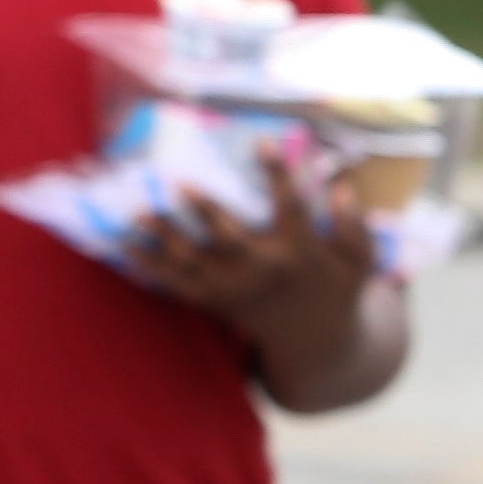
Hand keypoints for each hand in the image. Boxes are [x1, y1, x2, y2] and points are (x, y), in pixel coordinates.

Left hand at [127, 146, 382, 401]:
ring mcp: (234, 289)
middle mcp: (263, 271)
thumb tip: (342, 187)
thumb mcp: (358, 261)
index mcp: (299, 254)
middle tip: (178, 184)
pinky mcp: (215, 301)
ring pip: (194, 263)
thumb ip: (352, 226)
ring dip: (164, 238)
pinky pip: (176, 283)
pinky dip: (150, 266)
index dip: (277, 174)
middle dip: (204, 212)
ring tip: (138, 213)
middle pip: (230, 240)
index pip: (290, 208)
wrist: (313, 341)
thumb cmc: (335, 288)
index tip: (263, 142)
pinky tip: (125, 246)